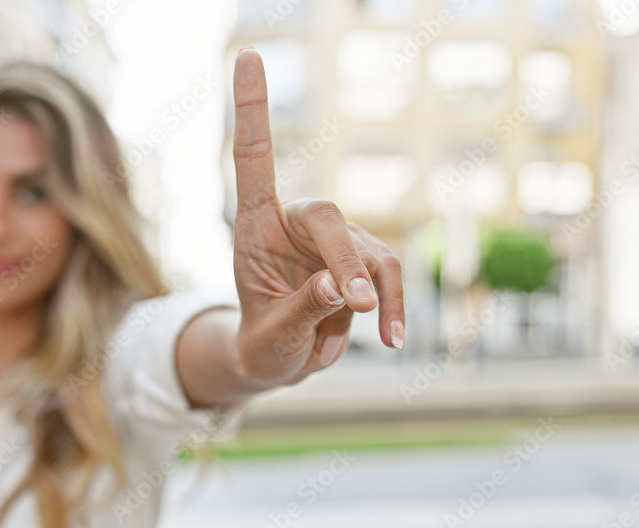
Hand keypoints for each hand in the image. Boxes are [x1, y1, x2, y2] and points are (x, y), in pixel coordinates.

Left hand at [231, 47, 404, 387]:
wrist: (277, 361)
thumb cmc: (262, 342)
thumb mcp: (271, 335)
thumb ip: (303, 310)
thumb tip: (345, 288)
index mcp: (254, 226)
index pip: (253, 160)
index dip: (251, 110)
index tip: (248, 55)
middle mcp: (295, 223)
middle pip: (330, 220)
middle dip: (347, 264)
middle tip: (356, 307)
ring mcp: (335, 241)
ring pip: (372, 256)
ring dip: (369, 301)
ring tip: (330, 348)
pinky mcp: (364, 260)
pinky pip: (388, 278)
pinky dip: (390, 309)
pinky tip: (387, 339)